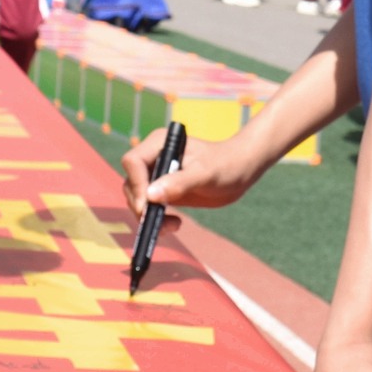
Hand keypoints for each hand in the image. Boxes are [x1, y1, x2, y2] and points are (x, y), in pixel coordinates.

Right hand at [120, 124, 269, 215]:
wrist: (240, 171)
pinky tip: (174, 224)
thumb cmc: (225, 164)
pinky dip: (156, 220)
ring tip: (171, 226)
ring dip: (148, 216)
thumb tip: (150, 196)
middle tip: (157, 222)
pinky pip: (149, 208)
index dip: (136, 184)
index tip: (147, 205)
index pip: (133, 162)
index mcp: (160, 144)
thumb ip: (178, 183)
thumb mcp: (204, 173)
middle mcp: (154, 158)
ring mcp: (157, 175)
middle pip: (131, 183)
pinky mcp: (163, 191)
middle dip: (141, 205)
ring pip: (137, 198)